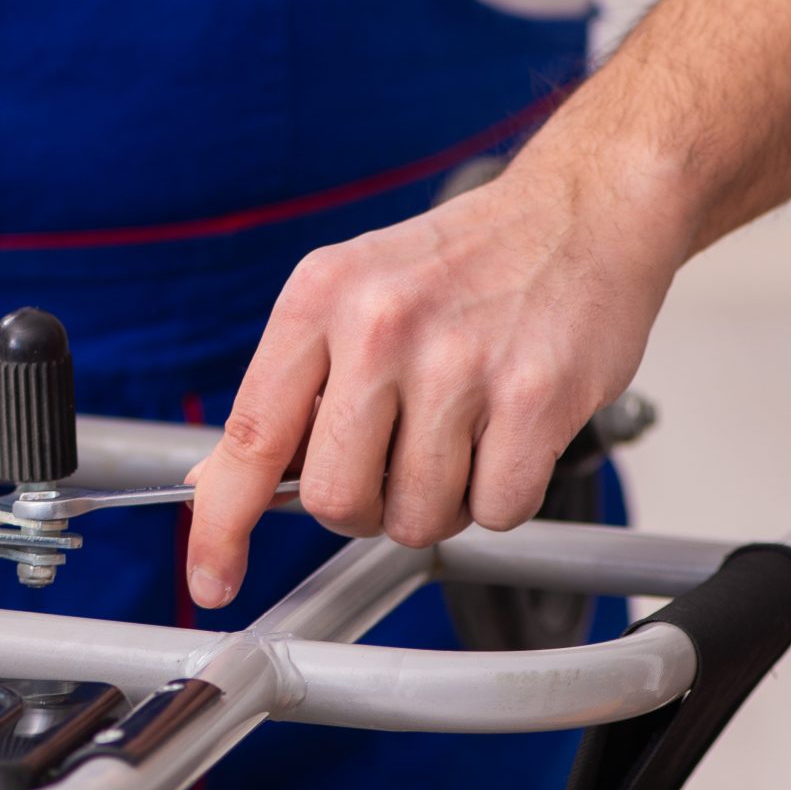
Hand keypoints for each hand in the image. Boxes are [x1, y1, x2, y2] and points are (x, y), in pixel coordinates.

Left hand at [183, 154, 695, 607]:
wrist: (578, 210)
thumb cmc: (459, 264)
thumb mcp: (347, 295)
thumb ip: (286, 391)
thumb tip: (214, 483)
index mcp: (318, 299)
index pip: (250, 437)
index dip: (222, 525)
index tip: (212, 579)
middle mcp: (379, 326)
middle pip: (336, 500)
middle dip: (364, 508)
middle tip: (394, 466)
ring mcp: (458, 362)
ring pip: (418, 517)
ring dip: (439, 504)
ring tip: (461, 439)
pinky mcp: (534, 396)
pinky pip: (496, 511)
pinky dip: (501, 498)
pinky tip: (508, 440)